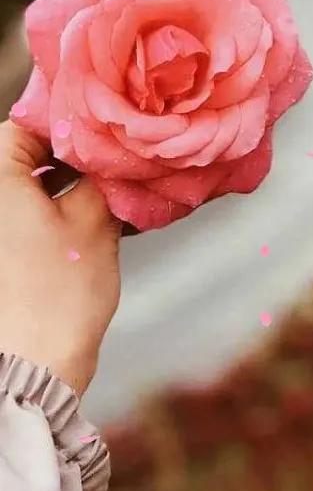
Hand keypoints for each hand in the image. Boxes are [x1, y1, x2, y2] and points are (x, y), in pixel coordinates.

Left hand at [0, 121, 120, 395]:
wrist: (35, 367)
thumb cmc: (58, 294)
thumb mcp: (93, 221)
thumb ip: (103, 174)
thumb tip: (115, 152)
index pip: (29, 123)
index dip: (74, 123)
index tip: (112, 130)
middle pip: (32, 154)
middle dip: (78, 157)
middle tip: (122, 161)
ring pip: (36, 186)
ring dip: (75, 186)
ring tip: (119, 191)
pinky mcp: (5, 253)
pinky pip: (34, 215)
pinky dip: (64, 212)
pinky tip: (103, 217)